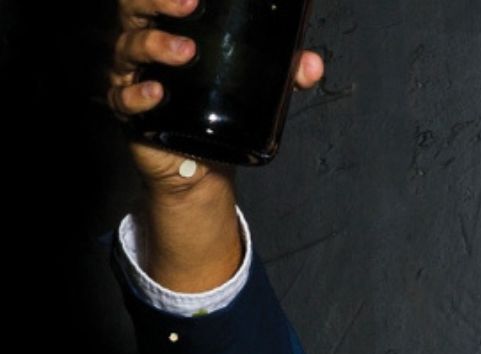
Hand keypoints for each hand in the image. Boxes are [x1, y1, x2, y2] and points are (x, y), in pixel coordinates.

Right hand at [109, 0, 324, 194]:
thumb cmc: (219, 111)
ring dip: (156, 46)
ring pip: (130, 49)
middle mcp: (145, 47)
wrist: (200, 164)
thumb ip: (285, 73)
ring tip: (186, 52)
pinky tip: (157, 92)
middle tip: (189, 4)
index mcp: (169, 28)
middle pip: (136, 11)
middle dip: (157, 1)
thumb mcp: (255, 88)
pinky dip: (137, 95)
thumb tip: (312, 64)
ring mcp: (133, 77)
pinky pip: (123, 99)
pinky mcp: (131, 114)